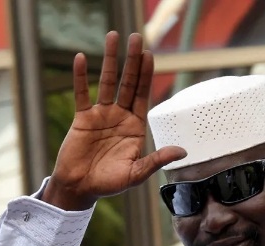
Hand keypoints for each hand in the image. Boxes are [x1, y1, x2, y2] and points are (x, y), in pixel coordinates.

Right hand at [41, 31, 186, 210]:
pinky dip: (80, 77)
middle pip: (128, 83)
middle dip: (132, 61)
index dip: (146, 76)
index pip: (142, 96)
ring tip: (113, 37)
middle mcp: (120, 117)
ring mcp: (101, 116)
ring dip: (110, 60)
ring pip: (106, 82)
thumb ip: (157, 160)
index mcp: (135, 128)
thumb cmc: (109, 184)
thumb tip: (183, 152)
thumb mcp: (136, 174)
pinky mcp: (82, 119)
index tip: (149, 55)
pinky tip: (81, 59)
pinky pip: (81, 94)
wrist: (81, 189)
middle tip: (136, 37)